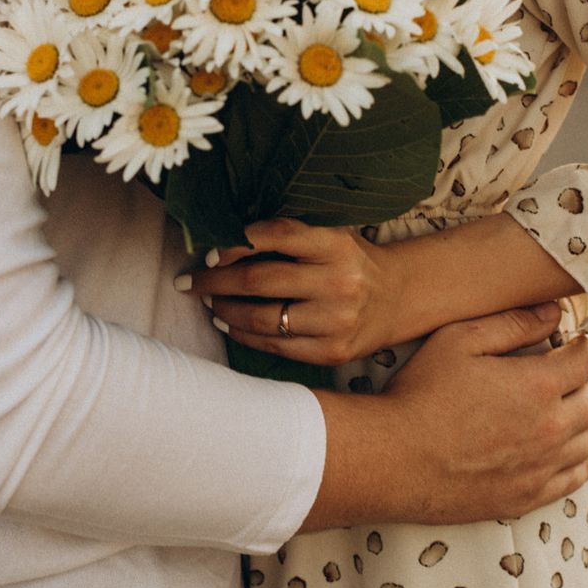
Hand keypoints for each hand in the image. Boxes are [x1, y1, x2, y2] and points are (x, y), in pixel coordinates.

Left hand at [175, 217, 399, 363]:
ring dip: (225, 310)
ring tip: (209, 302)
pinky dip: (244, 334)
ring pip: (262, 319)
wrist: (398, 298)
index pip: (277, 235)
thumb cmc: (350, 261)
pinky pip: (275, 347)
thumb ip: (288, 237)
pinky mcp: (332, 353)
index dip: (236, 243)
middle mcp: (339, 283)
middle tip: (189, 281)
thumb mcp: (330, 236)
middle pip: (260, 280)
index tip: (209, 253)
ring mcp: (336, 322)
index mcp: (337, 245)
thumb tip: (223, 243)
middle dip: (215, 281)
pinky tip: (229, 323)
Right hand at [301, 303, 587, 529]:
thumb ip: (510, 324)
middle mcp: (550, 429)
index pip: (583, 362)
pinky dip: (587, 458)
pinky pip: (576, 477)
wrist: (394, 459)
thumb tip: (551, 313)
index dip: (581, 347)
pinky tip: (584, 448)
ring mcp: (542, 467)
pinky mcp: (527, 495)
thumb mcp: (458, 341)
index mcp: (537, 386)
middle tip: (581, 370)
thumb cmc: (420, 395)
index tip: (572, 342)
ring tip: (586, 404)